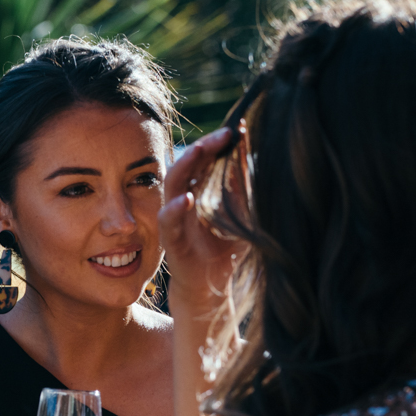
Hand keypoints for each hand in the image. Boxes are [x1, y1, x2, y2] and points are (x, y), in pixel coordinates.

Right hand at [159, 127, 244, 301]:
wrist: (212, 288)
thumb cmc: (224, 248)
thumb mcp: (240, 213)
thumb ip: (241, 185)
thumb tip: (248, 150)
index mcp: (199, 189)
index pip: (205, 159)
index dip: (218, 143)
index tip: (238, 128)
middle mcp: (183, 199)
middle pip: (188, 164)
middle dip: (204, 146)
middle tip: (225, 133)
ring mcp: (174, 219)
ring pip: (172, 185)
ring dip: (186, 166)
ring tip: (200, 150)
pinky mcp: (170, 240)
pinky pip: (167, 221)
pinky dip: (175, 209)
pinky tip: (188, 199)